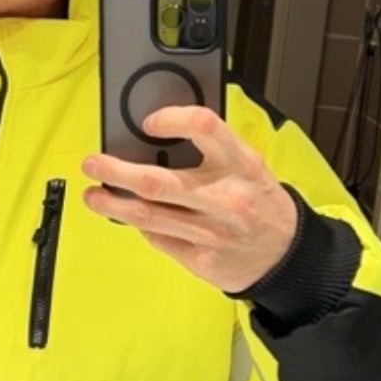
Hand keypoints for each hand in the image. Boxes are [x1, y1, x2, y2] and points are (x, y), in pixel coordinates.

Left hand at [82, 105, 297, 293]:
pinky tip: (129, 217)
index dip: (170, 119)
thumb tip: (155, 140)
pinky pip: (158, 239)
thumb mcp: (248, 165)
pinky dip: (140, 226)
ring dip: (111, 204)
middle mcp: (225, 198)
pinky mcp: (200, 260)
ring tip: (93, 195)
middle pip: (155, 181)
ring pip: (146, 216)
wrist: (287, 256)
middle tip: (92, 163)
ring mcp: (211, 233)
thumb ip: (211, 150)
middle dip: (114, 171)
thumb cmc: (262, 203)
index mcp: (241, 165)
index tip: (148, 123)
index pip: (203, 127)